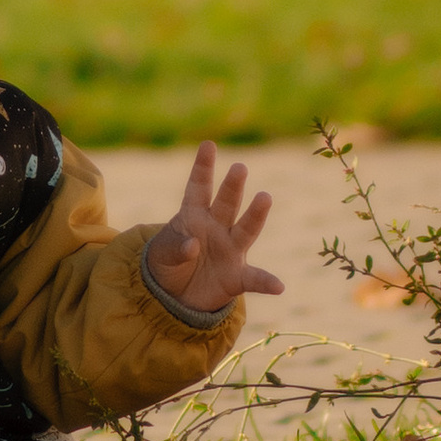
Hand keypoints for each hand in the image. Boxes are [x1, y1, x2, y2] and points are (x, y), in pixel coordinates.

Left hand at [144, 144, 283, 314]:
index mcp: (194, 216)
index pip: (199, 188)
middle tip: (239, 167)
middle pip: (226, 203)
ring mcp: (230, 250)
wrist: (175, 295)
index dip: (203, 167)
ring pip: (245, 229)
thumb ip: (175, 247)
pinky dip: (266, 282)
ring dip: (255, 214)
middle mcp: (217, 227)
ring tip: (264, 198)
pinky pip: (254, 279)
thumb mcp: (162, 254)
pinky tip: (278, 286)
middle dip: (233, 185)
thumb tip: (192, 246)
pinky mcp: (236, 277)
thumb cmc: (168, 264)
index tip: (207, 145)